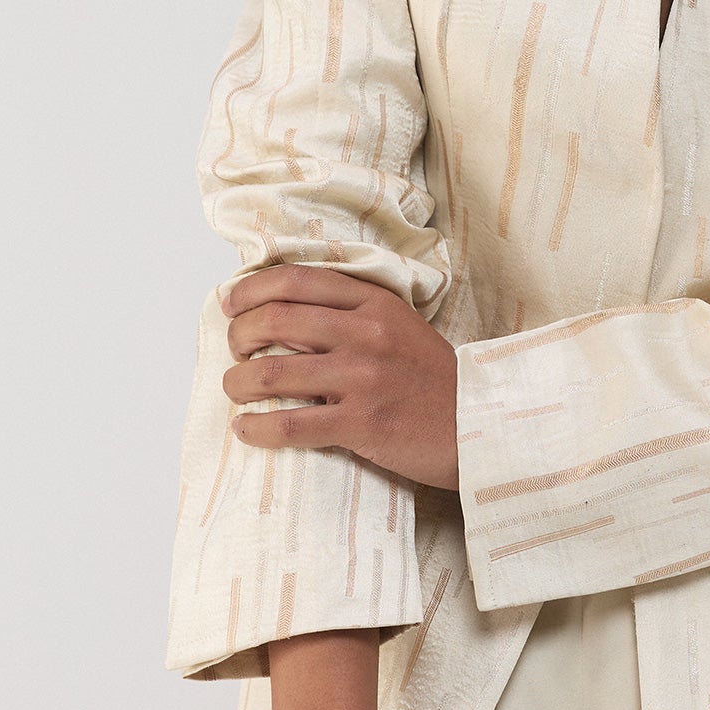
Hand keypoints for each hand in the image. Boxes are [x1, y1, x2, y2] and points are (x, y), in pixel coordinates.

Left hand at [222, 265, 459, 490]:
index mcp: (374, 302)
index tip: (230, 303)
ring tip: (234, 390)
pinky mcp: (362, 423)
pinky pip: (290, 424)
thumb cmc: (433, 379)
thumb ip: (351, 314)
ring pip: (273, 373)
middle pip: (275, 320)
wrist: (479, 425)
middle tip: (234, 349)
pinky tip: (246, 429)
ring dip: (238, 383)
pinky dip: (257, 428)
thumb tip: (284, 315)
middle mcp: (366, 333)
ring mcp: (363, 378)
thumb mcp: (399, 326)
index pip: (297, 280)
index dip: (252, 290)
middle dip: (238, 334)